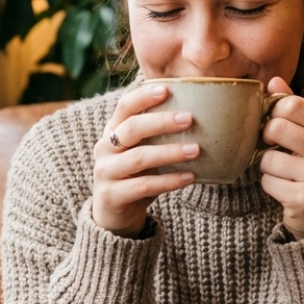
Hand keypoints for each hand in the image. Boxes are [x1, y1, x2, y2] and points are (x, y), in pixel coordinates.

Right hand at [92, 83, 197, 236]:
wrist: (114, 215)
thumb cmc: (136, 176)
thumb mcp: (143, 151)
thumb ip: (159, 135)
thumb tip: (199, 113)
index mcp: (112, 131)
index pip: (125, 106)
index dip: (144, 96)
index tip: (167, 88)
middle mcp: (104, 148)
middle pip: (132, 128)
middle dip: (161, 122)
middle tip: (189, 118)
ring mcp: (105, 172)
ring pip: (139, 158)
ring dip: (170, 152)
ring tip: (196, 150)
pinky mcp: (111, 195)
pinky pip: (144, 186)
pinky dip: (169, 181)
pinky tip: (189, 177)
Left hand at [258, 77, 303, 238]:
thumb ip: (294, 108)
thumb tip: (273, 80)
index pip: (292, 104)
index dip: (274, 112)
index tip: (275, 124)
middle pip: (276, 128)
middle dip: (266, 139)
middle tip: (272, 148)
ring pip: (267, 158)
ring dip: (266, 167)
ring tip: (282, 172)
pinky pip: (267, 182)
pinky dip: (269, 185)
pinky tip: (284, 189)